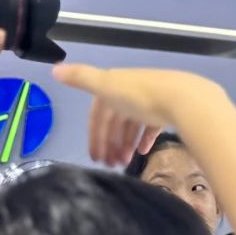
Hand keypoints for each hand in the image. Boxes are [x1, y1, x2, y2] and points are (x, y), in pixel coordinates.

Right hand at [53, 63, 214, 164]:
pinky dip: (144, 139)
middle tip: (110, 165)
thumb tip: (54, 69)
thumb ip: (81, 78)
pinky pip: (151, 126)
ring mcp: (149, 100)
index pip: (98, 114)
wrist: (182, 97)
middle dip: (111, 143)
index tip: (94, 156)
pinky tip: (142, 153)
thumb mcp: (105, 86)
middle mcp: (130, 91)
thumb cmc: (139, 94)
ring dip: (126, 144)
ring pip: (132, 125)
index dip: (95, 134)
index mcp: (113, 86)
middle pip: (116, 121)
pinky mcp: (166, 109)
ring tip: (124, 163)